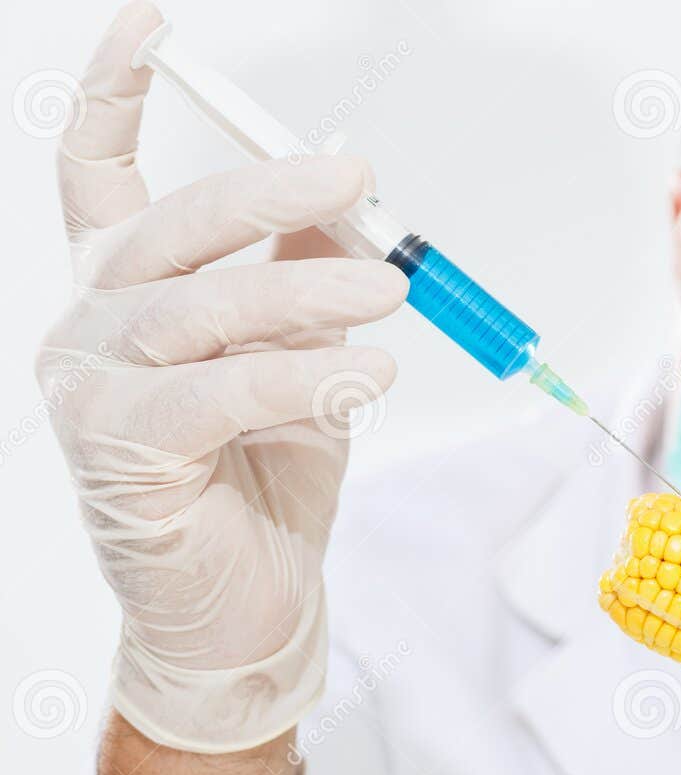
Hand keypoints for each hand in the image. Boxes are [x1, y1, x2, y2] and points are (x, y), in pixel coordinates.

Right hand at [37, 1, 409, 751]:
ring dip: (302, 291)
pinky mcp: (121, 453)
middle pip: (166, 226)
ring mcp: (91, 389)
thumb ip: (307, 275)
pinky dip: (300, 377)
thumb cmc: (267, 482)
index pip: (94, 171)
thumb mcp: (303, 358)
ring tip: (388, 294)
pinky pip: (216, 392)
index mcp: (127, 291)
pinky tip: (364, 375)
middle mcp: (92, 327)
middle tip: (357, 178)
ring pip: (197, 307)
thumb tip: (348, 189)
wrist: (247, 610)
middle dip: (265, 190)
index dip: (114, 91)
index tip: (155, 25)